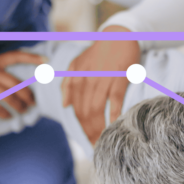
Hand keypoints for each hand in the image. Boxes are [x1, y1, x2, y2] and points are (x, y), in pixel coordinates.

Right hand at [0, 50, 45, 118]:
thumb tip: (12, 81)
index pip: (16, 55)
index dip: (32, 58)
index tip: (46, 61)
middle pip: (15, 83)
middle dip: (27, 94)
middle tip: (34, 102)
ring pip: (7, 96)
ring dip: (18, 105)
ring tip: (24, 111)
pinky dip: (3, 112)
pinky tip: (8, 116)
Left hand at [61, 25, 139, 144]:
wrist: (118, 36)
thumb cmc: (98, 53)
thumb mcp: (77, 64)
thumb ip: (68, 84)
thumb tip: (64, 105)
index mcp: (76, 80)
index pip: (76, 110)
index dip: (81, 127)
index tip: (86, 140)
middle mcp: (86, 82)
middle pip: (85, 114)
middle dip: (89, 133)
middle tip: (96, 146)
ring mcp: (102, 81)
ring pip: (97, 111)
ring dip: (99, 129)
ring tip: (103, 142)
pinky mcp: (118, 80)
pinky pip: (114, 102)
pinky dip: (114, 117)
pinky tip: (115, 127)